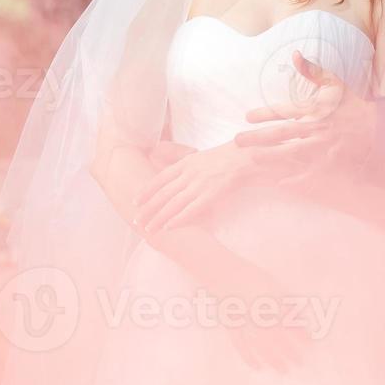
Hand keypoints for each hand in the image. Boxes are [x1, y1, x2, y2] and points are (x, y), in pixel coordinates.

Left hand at [134, 141, 258, 234]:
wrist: (249, 154)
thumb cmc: (230, 155)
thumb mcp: (203, 156)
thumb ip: (188, 166)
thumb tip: (177, 177)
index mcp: (186, 162)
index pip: (160, 178)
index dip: (146, 191)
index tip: (135, 201)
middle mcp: (189, 173)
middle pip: (163, 193)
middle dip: (148, 209)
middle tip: (137, 221)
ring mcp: (200, 183)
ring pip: (174, 203)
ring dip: (159, 218)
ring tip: (149, 229)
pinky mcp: (212, 193)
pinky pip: (192, 209)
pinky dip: (179, 219)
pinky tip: (169, 227)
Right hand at [210, 261, 310, 373]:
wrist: (222, 273)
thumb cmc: (252, 277)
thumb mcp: (274, 285)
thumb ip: (287, 301)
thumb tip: (301, 318)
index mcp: (270, 301)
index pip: (289, 321)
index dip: (301, 333)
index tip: (311, 344)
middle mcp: (257, 313)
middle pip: (276, 338)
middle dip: (289, 351)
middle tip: (299, 363)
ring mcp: (243, 321)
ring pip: (259, 344)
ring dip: (272, 358)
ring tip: (283, 370)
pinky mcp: (231, 325)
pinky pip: (239, 344)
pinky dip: (248, 357)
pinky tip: (257, 367)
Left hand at [232, 52, 369, 182]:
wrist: (380, 127)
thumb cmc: (352, 105)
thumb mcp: (335, 84)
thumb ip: (313, 71)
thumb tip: (294, 54)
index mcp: (317, 108)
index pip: (286, 109)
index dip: (265, 112)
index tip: (246, 116)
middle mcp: (319, 127)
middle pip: (284, 132)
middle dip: (259, 137)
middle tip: (238, 141)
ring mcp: (326, 146)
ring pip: (294, 152)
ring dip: (272, 157)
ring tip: (252, 159)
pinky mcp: (334, 161)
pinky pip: (312, 172)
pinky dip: (297, 179)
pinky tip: (279, 183)